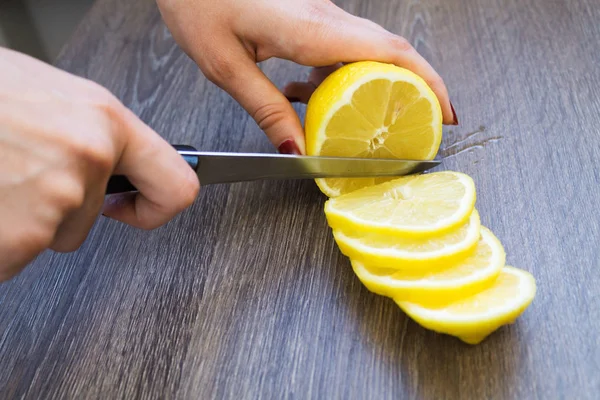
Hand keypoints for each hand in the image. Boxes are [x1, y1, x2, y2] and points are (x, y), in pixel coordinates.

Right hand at [0, 48, 198, 280]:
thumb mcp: (51, 96)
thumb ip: (91, 132)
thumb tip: (117, 161)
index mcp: (104, 121)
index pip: (176, 185)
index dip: (156, 206)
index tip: (135, 208)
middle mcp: (88, 161)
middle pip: (90, 219)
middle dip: (58, 210)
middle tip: (17, 173)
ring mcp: (54, 201)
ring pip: (50, 237)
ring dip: (22, 219)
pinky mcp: (18, 238)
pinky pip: (14, 254)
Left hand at [157, 0, 457, 154]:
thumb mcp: (226, 65)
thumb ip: (266, 109)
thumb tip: (296, 149)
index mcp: (312, 27)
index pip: (392, 52)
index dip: (429, 83)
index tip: (445, 113)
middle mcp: (323, 14)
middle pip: (388, 51)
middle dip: (410, 90)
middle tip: (412, 128)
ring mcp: (317, 11)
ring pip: (363, 50)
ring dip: (367, 86)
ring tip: (353, 124)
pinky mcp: (304, 12)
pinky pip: (335, 46)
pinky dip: (332, 76)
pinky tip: (304, 94)